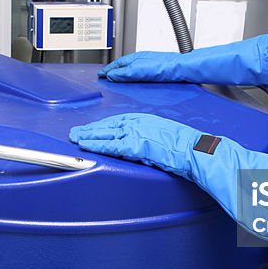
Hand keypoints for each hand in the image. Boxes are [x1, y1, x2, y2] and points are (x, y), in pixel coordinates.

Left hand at [69, 113, 200, 175]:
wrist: (192, 149)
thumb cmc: (182, 145)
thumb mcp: (161, 134)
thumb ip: (145, 137)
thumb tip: (137, 144)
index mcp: (142, 119)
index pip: (116, 121)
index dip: (101, 126)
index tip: (91, 128)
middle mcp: (136, 123)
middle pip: (107, 126)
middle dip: (89, 130)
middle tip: (75, 132)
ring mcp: (135, 133)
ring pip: (105, 134)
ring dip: (88, 137)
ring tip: (75, 139)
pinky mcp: (135, 145)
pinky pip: (111, 146)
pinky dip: (97, 145)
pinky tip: (86, 146)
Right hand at [97, 52, 179, 81]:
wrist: (181, 69)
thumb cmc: (163, 66)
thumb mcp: (138, 71)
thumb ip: (123, 73)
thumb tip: (111, 76)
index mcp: (134, 58)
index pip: (116, 64)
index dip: (107, 70)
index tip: (100, 75)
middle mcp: (140, 60)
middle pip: (122, 65)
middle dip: (112, 70)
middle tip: (105, 76)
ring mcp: (148, 65)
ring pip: (130, 69)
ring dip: (121, 73)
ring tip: (116, 79)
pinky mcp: (155, 71)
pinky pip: (137, 73)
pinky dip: (131, 76)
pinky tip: (133, 81)